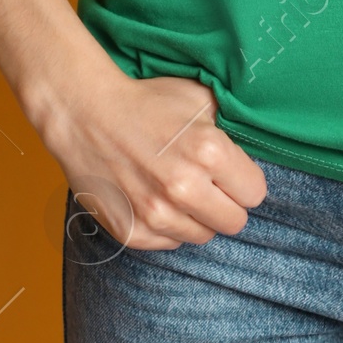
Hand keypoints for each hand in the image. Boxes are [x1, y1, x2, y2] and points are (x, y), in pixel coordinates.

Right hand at [42, 56, 267, 252]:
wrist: (86, 114)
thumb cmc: (147, 102)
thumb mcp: (199, 97)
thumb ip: (232, 124)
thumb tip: (254, 150)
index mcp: (209, 152)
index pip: (256, 193)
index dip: (243, 180)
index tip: (229, 171)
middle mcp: (185, 188)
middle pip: (235, 222)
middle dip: (225, 203)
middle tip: (206, 183)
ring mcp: (156, 215)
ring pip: (202, 236)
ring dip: (195, 216)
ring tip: (175, 188)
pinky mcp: (132, 233)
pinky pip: (169, 244)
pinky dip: (166, 226)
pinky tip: (153, 198)